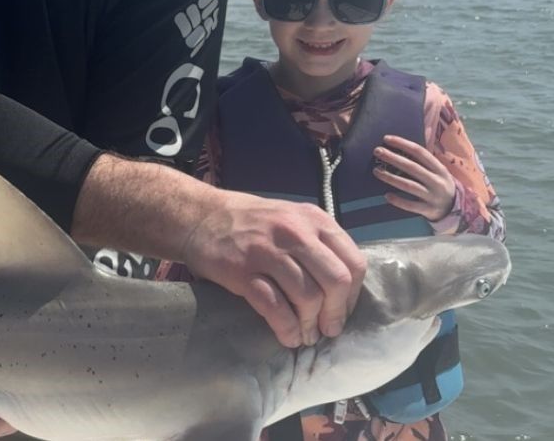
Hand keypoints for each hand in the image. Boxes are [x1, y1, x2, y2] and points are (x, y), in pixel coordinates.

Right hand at [181, 190, 364, 348]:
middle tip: (328, 329)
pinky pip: (275, 307)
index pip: (353, 262)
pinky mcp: (243, 271)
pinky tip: (287, 336)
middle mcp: (295, 232)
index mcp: (313, 219)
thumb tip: (344, 289)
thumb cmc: (250, 221)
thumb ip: (318, 244)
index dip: (353, 295)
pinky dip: (286, 329)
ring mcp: (268, 251)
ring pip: (307, 297)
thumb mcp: (292, 218)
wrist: (199, 216)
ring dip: (310, 325)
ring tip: (305, 335)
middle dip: (337, 313)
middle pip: (336, 281)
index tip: (342, 310)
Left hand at [374, 135, 455, 221]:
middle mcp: (437, 181)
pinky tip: (386, 196)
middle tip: (377, 151)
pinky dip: (398, 201)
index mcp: (439, 169)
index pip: (419, 152)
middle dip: (393, 158)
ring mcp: (433, 196)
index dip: (403, 144)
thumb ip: (423, 162)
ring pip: (408, 185)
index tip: (386, 139)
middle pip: (412, 167)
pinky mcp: (428, 210)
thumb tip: (398, 148)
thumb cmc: (440, 185)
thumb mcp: (438, 172)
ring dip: (391, 178)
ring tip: (376, 171)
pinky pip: (411, 205)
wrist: (456, 209)